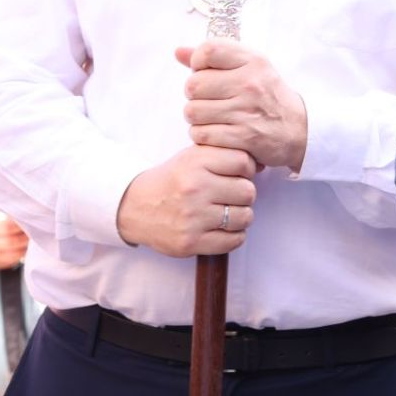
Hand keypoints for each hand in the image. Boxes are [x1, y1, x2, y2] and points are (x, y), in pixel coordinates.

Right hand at [115, 145, 257, 256]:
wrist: (135, 206)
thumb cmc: (172, 179)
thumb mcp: (192, 156)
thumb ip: (224, 153)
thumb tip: (261, 165)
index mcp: (196, 163)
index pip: (243, 162)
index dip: (247, 168)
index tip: (239, 174)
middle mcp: (195, 189)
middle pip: (248, 191)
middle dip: (245, 194)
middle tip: (232, 196)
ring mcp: (193, 217)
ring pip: (245, 217)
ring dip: (241, 216)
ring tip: (227, 212)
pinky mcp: (191, 242)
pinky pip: (233, 240)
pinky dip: (234, 236)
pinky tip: (222, 228)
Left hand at [178, 41, 307, 171]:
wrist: (300, 129)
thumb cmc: (268, 96)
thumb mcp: (250, 68)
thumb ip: (215, 58)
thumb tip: (178, 52)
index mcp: (253, 62)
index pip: (208, 51)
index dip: (197, 62)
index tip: (205, 72)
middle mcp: (250, 84)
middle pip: (193, 85)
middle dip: (195, 95)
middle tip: (208, 100)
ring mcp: (247, 111)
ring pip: (193, 111)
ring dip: (197, 118)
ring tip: (212, 117)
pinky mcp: (244, 137)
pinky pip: (202, 134)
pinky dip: (203, 136)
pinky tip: (216, 132)